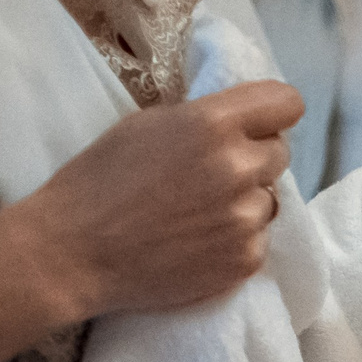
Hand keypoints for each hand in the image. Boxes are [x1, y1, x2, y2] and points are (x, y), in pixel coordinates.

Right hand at [0, 80, 301, 326]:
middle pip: (280, 152)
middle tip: (212, 171)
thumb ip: (204, 119)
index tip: (258, 123)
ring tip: (198, 211)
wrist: (75, 252)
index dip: (273, 112)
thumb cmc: (99, 180)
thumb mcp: (146, 125)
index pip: (287, 103)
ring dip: (245, 201)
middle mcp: (239, 168)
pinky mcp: (247, 259)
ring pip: (270, 199)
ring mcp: (246, 218)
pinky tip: (198, 241)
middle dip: (253, 156)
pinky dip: (236, 238)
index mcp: (213, 124)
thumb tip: (243, 123)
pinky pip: (258, 237)